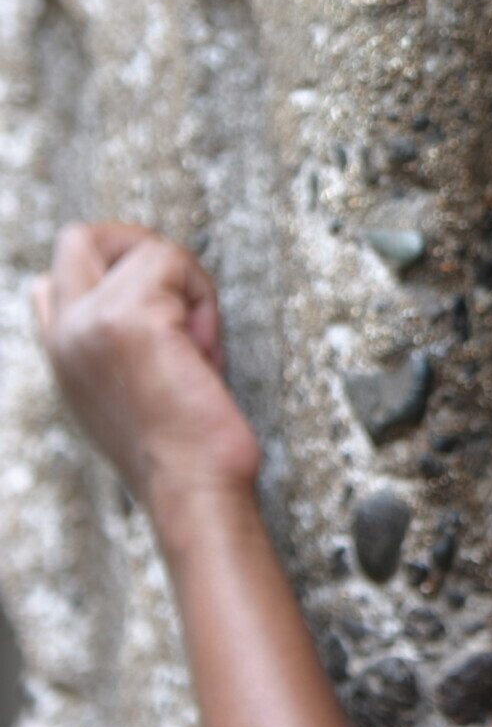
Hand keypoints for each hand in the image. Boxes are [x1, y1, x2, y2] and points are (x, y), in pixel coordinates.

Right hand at [31, 223, 260, 521]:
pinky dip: (204, 298)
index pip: (52, 278)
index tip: (165, 314)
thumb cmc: (181, 450)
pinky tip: (205, 351)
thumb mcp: (130, 391)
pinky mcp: (130, 320)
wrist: (191, 489)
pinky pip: (173, 261)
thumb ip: (115, 343)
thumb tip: (150, 296)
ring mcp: (90, 323)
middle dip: (144, 248)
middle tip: (182, 297)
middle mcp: (64, 334)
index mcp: (61, 353)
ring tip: (201, 344)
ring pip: (148, 248)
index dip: (116, 273)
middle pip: (80, 237)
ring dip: (192, 286)